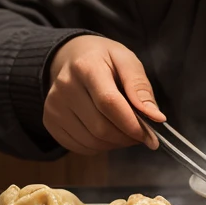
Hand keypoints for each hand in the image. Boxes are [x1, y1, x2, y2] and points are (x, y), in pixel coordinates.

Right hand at [45, 35, 164, 154]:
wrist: (72, 57)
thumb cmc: (105, 59)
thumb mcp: (127, 60)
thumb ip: (141, 87)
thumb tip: (155, 117)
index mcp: (86, 66)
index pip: (109, 103)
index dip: (132, 124)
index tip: (151, 136)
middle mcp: (65, 87)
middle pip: (100, 127)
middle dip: (127, 137)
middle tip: (141, 134)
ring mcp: (54, 106)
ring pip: (91, 141)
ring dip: (115, 143)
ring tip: (125, 132)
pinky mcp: (50, 121)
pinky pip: (79, 147)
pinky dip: (99, 147)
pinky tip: (107, 133)